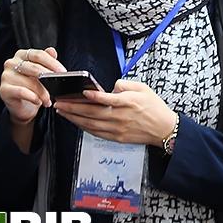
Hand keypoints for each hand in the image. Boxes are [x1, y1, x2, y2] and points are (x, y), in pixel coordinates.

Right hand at [0, 47, 65, 122]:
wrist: (23, 106)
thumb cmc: (33, 86)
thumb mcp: (42, 72)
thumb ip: (47, 61)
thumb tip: (52, 51)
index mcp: (22, 55)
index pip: (39, 55)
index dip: (52, 63)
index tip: (63, 71)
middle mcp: (11, 63)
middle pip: (35, 67)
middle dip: (49, 77)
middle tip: (59, 85)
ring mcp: (6, 76)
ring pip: (29, 82)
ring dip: (42, 92)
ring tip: (49, 99)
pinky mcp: (3, 89)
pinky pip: (21, 92)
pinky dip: (33, 97)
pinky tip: (39, 101)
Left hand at [54, 80, 178, 146]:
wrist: (164, 129)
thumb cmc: (155, 107)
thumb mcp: (144, 88)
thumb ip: (125, 85)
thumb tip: (110, 87)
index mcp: (128, 102)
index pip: (107, 99)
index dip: (93, 97)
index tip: (81, 93)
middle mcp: (121, 117)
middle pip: (92, 113)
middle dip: (73, 108)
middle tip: (59, 103)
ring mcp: (118, 129)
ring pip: (91, 124)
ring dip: (74, 118)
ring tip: (61, 111)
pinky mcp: (116, 137)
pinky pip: (96, 132)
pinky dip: (83, 127)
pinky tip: (75, 122)